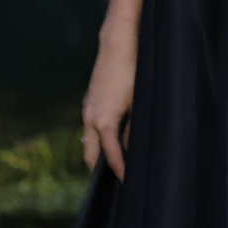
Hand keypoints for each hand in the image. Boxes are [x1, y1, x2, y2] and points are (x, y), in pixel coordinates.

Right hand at [82, 32, 136, 178]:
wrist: (118, 44)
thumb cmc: (134, 72)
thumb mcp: (140, 102)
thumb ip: (135, 128)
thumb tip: (133, 147)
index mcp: (104, 122)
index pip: (110, 156)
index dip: (119, 171)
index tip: (127, 183)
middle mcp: (91, 118)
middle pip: (91, 154)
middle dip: (100, 169)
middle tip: (113, 181)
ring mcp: (87, 108)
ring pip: (89, 140)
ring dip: (98, 152)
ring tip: (112, 163)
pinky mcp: (89, 100)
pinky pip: (90, 126)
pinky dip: (97, 137)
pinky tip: (110, 138)